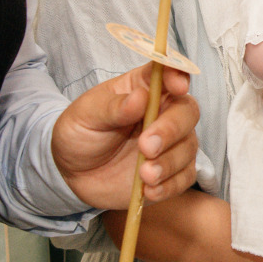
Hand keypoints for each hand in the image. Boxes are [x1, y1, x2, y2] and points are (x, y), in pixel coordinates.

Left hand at [51, 64, 199, 208]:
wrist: (73, 173)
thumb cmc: (80, 134)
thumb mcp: (84, 115)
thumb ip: (111, 107)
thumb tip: (140, 97)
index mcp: (144, 88)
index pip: (168, 72)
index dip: (178, 74)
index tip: (177, 87)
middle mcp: (163, 112)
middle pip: (187, 111)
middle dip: (172, 130)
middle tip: (146, 147)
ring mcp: (171, 143)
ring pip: (189, 147)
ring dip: (169, 162)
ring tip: (144, 175)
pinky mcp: (172, 171)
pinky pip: (185, 177)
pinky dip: (170, 184)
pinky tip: (149, 189)